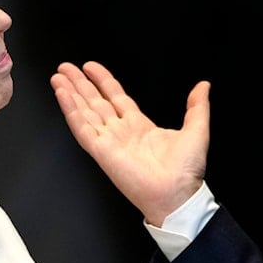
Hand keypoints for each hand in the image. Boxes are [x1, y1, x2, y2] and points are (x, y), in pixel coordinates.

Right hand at [51, 61, 209, 226]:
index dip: (103, 81)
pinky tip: (62, 95)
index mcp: (140, 127)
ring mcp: (109, 141)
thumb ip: (197, 106)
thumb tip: (203, 87)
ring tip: (58, 77)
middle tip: (66, 67)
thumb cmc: (186, 172)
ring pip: (85, 112)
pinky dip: (71, 110)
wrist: (178, 194)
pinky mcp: (101, 152)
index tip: (90, 68)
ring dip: (70, 93)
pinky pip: (82, 127)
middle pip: (95, 102)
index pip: (115, 98)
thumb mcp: (197, 130)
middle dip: (80, 84)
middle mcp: (121, 132)